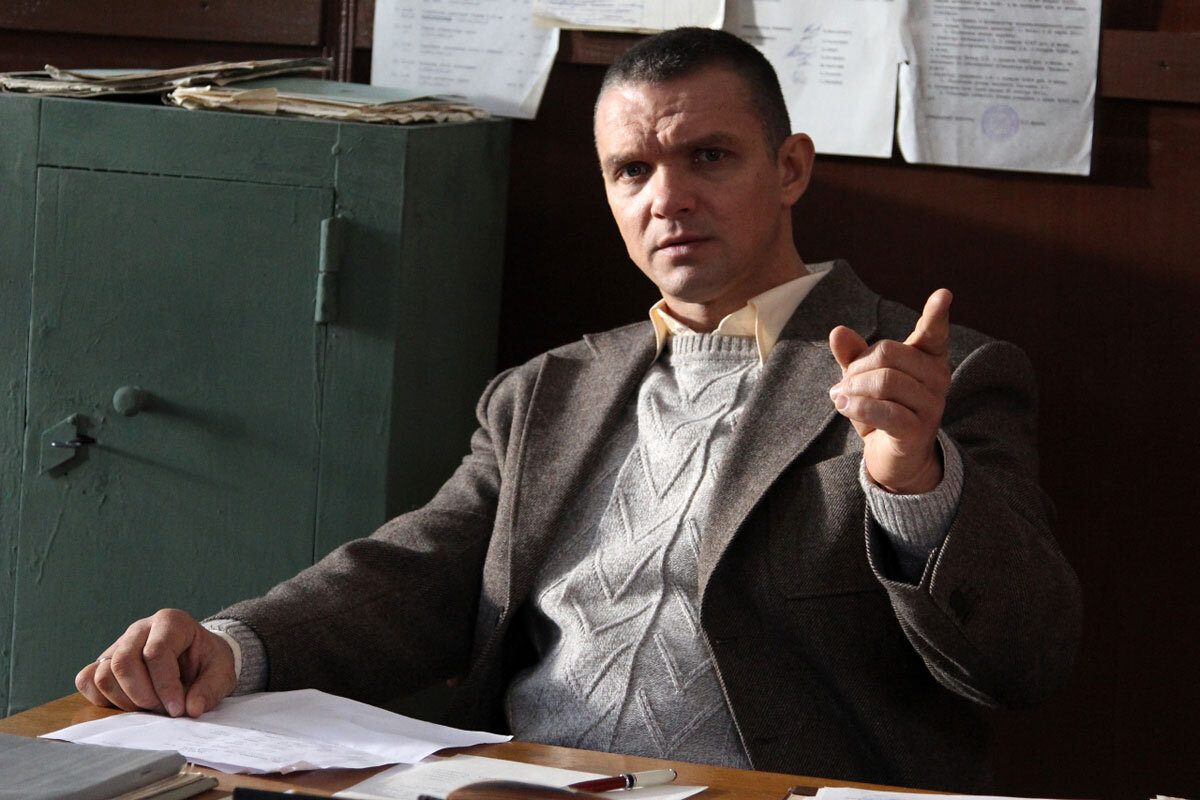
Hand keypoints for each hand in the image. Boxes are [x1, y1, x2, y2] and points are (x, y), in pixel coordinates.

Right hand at [75, 608, 235, 717]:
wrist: (197, 658)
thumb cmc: (208, 662)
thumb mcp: (222, 672)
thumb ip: (210, 689)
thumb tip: (191, 708)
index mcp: (171, 622)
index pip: (156, 653)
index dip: (165, 686)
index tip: (177, 710)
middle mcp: (140, 629)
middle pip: (124, 662)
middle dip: (143, 695)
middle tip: (162, 710)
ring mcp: (118, 644)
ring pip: (103, 674)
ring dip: (124, 701)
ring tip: (150, 707)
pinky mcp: (104, 662)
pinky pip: (87, 680)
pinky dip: (102, 698)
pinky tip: (128, 704)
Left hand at [828, 289, 952, 493]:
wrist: (895, 460)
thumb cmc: (882, 412)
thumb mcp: (864, 381)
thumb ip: (853, 355)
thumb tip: (838, 331)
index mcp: (928, 359)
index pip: (934, 333)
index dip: (936, 314)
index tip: (943, 293)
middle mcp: (937, 378)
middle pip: (888, 354)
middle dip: (856, 367)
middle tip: (843, 383)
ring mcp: (931, 405)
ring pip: (885, 381)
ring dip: (853, 388)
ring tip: (840, 397)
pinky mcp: (917, 430)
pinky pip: (884, 410)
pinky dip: (856, 406)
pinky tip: (843, 406)